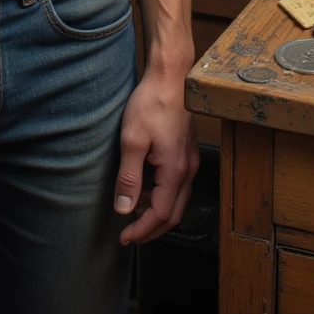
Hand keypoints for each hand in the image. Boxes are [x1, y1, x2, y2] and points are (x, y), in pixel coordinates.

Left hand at [114, 69, 198, 244]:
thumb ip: (129, 177)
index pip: (161, 214)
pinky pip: (177, 186)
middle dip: (151, 229)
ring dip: (156, 212)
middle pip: (173, 214)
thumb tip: (124, 209)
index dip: (142, 230)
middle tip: (129, 233)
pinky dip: (162, 196)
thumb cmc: (152, 102)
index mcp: (175, 170)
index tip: (124, 237)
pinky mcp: (186, 152)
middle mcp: (188, 170)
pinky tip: (145, 189)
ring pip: (177, 201)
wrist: (171, 76)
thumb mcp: (132, 140)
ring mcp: (189, 161)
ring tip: (133, 212)